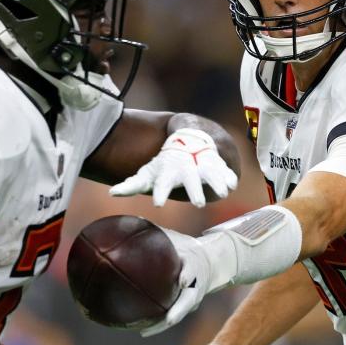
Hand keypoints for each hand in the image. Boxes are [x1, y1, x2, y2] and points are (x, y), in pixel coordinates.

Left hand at [109, 128, 237, 206]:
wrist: (188, 140)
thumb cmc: (165, 164)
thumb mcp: (148, 174)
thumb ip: (131, 185)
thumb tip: (112, 192)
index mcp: (168, 172)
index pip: (162, 183)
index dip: (160, 192)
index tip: (158, 203)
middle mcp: (186, 169)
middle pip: (190, 180)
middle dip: (195, 191)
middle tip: (198, 204)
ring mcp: (203, 165)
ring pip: (211, 174)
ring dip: (217, 182)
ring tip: (224, 193)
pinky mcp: (217, 165)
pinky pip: (225, 170)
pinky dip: (229, 177)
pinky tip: (233, 184)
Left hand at [138, 229, 212, 337]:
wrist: (212, 262)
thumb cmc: (188, 249)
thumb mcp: (179, 239)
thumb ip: (158, 233)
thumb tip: (134, 219)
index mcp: (194, 266)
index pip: (193, 271)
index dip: (189, 275)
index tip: (183, 280)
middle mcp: (195, 285)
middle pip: (189, 301)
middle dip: (178, 311)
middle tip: (167, 320)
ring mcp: (193, 298)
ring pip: (179, 314)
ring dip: (163, 324)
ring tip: (144, 331)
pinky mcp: (187, 306)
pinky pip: (172, 316)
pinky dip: (158, 324)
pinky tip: (139, 329)